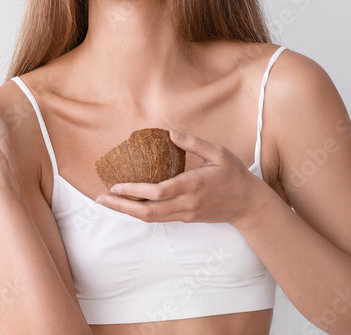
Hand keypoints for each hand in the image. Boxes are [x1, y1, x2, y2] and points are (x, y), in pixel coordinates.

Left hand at [94, 130, 265, 224]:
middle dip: (122, 207)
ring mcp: (186, 213)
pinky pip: (159, 218)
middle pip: (149, 211)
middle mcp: (187, 203)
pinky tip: (128, 204)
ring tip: (108, 202)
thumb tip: (171, 133)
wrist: (249, 205)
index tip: (116, 185)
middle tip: (101, 199)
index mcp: (194, 184)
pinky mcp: (186, 218)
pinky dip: (141, 212)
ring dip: (128, 212)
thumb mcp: (219, 153)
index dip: (135, 190)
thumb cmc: (234, 175)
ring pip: (152, 218)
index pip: (159, 192)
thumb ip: (195, 143)